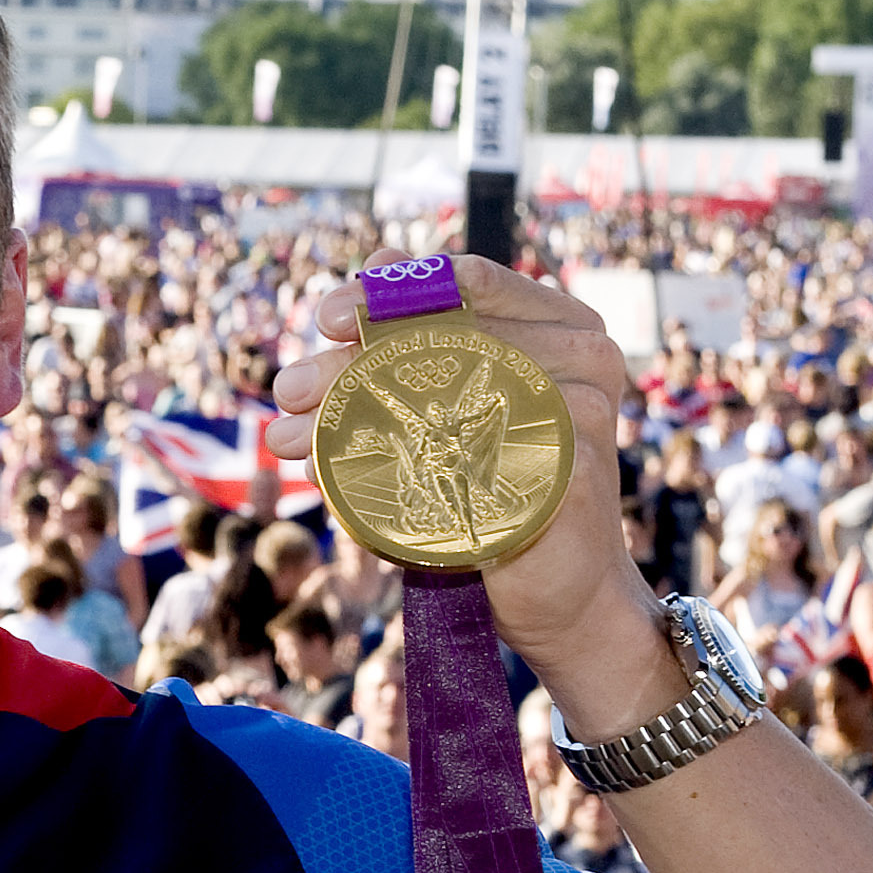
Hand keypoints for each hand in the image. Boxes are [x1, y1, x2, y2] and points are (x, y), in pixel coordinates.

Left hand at [266, 255, 662, 692]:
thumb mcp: (455, 409)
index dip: (390, 289)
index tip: (326, 317)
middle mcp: (583, 354)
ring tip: (292, 436)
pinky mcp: (569, 471)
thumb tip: (364, 282)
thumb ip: (418, 345)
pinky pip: (457, 461)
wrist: (563, 591)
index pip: (468, 281)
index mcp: (561, 322)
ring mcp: (580, 410)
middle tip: (289, 389)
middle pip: (445, 336)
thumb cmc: (501, 488)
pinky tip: (335, 483)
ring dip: (350, 415)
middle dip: (348, 362)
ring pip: (441, 399)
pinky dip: (383, 469)